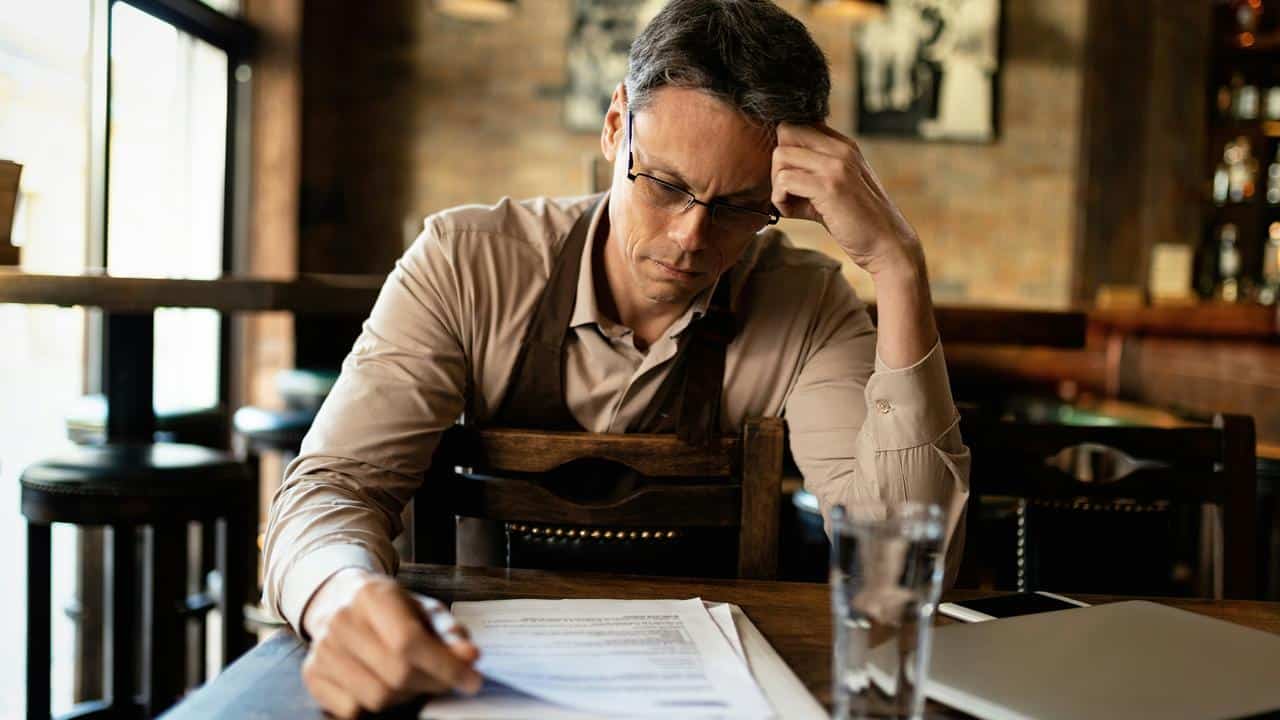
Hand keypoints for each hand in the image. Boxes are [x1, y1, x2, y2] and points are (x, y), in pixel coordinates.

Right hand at [300, 568, 482, 717]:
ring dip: (404, 697)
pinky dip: (373, 706)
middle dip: (430, 684)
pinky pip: (351, 710)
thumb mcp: (425, 610)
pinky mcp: (311, 674)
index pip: (410, 641)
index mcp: (372, 596)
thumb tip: (470, 658)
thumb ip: (450, 633)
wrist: (339, 599)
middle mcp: (342, 621)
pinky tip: (380, 683)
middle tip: (444, 681)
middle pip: (396, 674)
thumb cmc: (391, 608)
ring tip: (410, 679)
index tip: (472, 681)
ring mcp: (322, 649)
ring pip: (376, 697)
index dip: (445, 666)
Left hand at [770, 123, 922, 275]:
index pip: (798, 126)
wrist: (888, 244)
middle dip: (777, 164)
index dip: (787, 153)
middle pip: (785, 132)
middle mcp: (841, 148)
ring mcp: (836, 165)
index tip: (793, 178)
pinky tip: (794, 213)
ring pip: (781, 155)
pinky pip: (784, 180)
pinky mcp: (829, 186)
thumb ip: (812, 173)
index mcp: (843, 145)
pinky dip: (780, 200)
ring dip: (777, 183)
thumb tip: (778, 172)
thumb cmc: (859, 222)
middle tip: (787, 190)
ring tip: (792, 203)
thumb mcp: (836, 187)